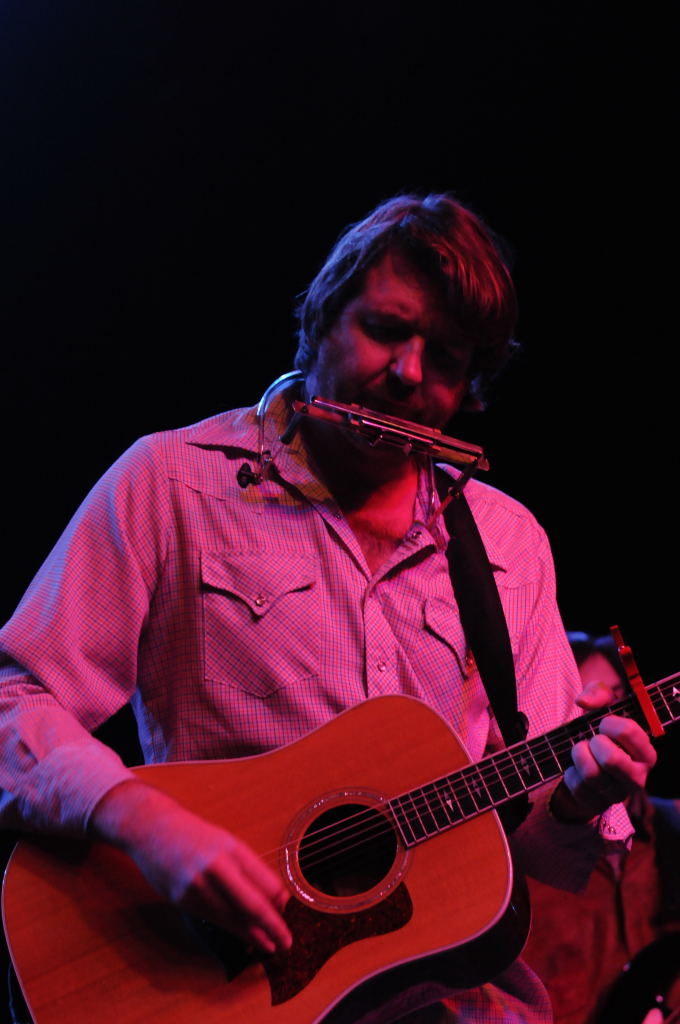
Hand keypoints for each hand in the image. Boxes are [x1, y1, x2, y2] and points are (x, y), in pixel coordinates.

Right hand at [92, 780, 291, 954]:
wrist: (150, 827)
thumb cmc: (193, 835)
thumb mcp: (224, 841)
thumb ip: (247, 867)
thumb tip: (275, 896)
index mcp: (231, 847)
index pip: (264, 881)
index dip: (278, 903)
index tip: (288, 914)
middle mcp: (216, 866)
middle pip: (251, 904)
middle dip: (271, 926)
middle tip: (286, 941)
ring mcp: (196, 884)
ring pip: (231, 917)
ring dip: (252, 934)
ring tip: (268, 945)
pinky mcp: (181, 899)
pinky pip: (212, 918)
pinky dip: (230, 928)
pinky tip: (242, 936)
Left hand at [559, 679, 656, 819]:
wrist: (586, 755)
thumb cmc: (600, 728)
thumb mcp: (603, 704)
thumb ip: (598, 692)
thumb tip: (584, 701)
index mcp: (645, 753)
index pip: (629, 731)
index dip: (609, 723)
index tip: (604, 724)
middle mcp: (637, 777)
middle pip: (611, 759)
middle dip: (595, 743)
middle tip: (593, 740)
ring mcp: (617, 794)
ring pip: (591, 775)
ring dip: (579, 755)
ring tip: (581, 750)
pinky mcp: (597, 804)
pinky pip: (577, 788)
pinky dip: (570, 773)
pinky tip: (576, 768)